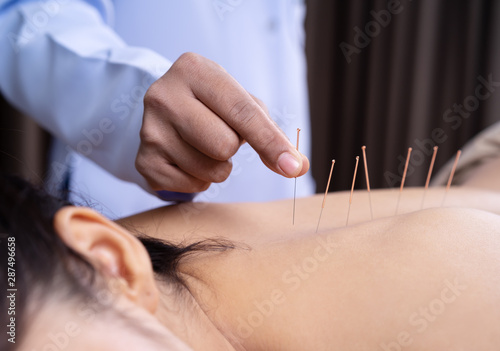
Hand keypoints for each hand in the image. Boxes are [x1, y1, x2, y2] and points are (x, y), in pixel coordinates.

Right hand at [136, 52, 308, 192]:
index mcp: (193, 70)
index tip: (294, 167)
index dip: (271, 141)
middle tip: (218, 132)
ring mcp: (149, 130)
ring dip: (217, 165)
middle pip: (225, 145)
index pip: (242, 112)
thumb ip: (269, 132)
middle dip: (232, 147)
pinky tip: (187, 158)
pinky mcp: (143, 161)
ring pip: (211, 170)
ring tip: (202, 145)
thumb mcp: (239, 102)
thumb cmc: (211, 105)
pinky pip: (192, 187)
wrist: (165, 110)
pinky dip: (199, 179)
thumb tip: (296, 167)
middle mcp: (164, 95)